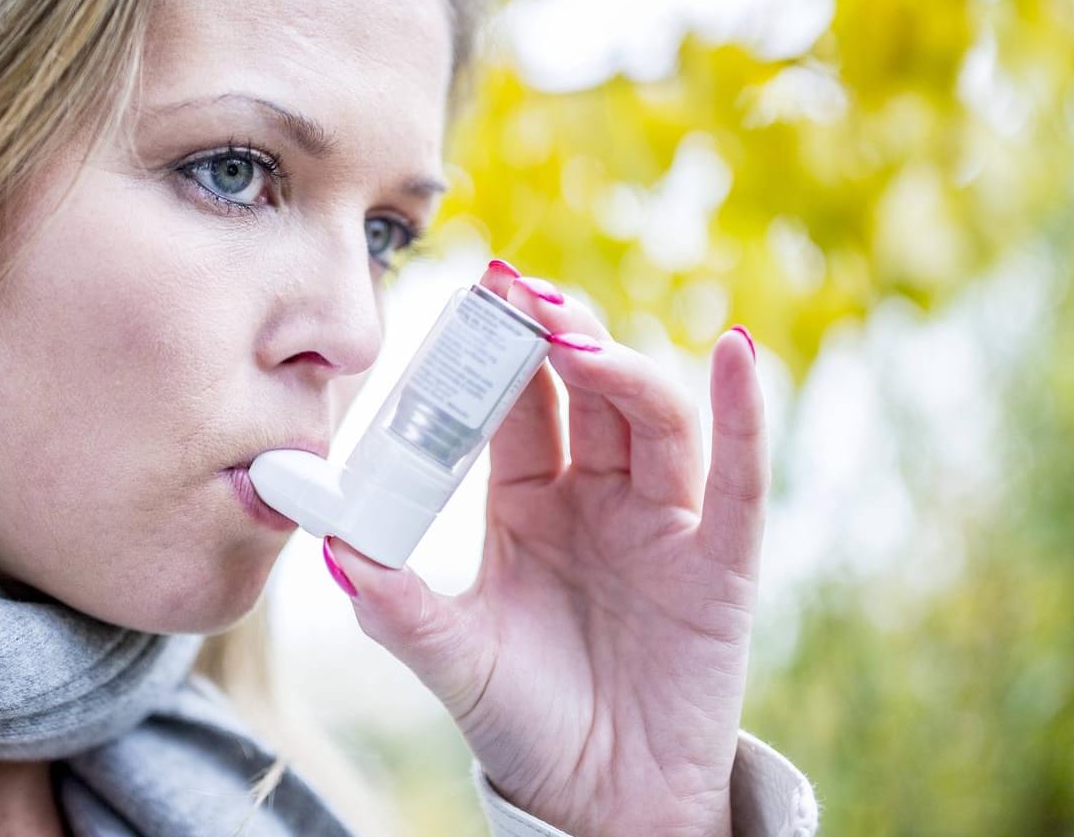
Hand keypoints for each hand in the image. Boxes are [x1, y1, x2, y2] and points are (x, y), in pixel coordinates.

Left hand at [320, 259, 768, 836]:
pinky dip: (744, 414)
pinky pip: (741, 481)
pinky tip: (735, 353)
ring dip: (618, 366)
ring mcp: (664, 522)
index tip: (471, 291)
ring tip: (571, 337)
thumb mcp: (454, 660)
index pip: (515, 401)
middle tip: (517, 289)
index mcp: (528, 499)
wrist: (599, 808)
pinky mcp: (720, 566)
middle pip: (586, 387)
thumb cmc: (526, 724)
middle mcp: (599, 494)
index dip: (497, 348)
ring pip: (653, 417)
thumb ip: (398, 607)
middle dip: (555, 331)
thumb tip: (329, 548)